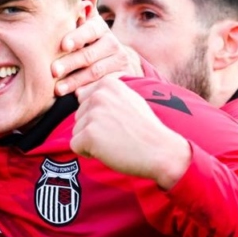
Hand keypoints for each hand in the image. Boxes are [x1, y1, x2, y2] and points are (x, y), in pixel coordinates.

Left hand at [52, 10, 142, 95]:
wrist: (120, 61)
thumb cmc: (94, 40)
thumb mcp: (91, 22)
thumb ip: (87, 4)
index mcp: (100, 28)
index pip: (89, 31)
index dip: (77, 37)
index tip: (63, 45)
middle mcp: (112, 44)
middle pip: (89, 54)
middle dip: (70, 63)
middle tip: (53, 70)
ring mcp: (118, 63)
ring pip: (95, 73)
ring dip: (75, 81)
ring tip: (58, 89)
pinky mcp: (121, 79)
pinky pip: (103, 86)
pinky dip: (89, 91)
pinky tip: (77, 96)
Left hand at [71, 76, 189, 189]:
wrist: (162, 151)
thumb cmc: (145, 129)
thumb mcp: (128, 100)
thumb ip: (104, 95)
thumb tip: (77, 92)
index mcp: (107, 84)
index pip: (84, 101)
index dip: (99, 117)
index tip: (119, 122)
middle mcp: (98, 95)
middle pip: (78, 116)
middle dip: (93, 129)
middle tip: (118, 134)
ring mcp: (93, 114)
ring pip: (76, 131)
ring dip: (91, 141)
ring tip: (115, 141)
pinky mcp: (89, 134)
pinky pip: (75, 146)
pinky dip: (88, 153)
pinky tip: (108, 151)